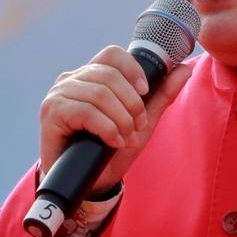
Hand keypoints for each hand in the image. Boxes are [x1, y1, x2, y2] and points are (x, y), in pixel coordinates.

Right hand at [39, 45, 193, 191]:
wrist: (90, 183)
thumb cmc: (113, 149)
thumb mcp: (143, 121)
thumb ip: (162, 94)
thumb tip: (185, 69)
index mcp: (92, 75)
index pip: (112, 54)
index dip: (132, 69)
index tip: (145, 91)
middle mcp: (72, 79)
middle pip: (110, 75)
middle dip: (132, 103)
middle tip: (138, 126)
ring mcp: (59, 94)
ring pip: (100, 94)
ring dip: (121, 119)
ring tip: (125, 137)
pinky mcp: (51, 112)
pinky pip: (85, 111)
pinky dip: (106, 128)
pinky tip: (113, 141)